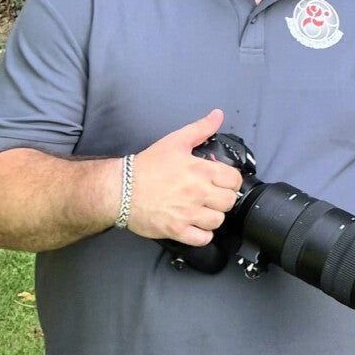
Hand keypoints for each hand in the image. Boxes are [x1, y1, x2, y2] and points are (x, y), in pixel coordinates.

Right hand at [123, 109, 241, 244]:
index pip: (234, 180)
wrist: (120, 188)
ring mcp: (188, 214)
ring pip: (218, 221)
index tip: (220, 181)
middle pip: (229, 201)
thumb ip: (200, 129)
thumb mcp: (174, 142)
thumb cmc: (146, 166)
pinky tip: (195, 224)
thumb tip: (217, 116)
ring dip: (212, 216)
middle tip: (210, 195)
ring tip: (201, 209)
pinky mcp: (177, 230)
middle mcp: (197, 193)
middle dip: (222, 198)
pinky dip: (202, 234)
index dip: (230, 180)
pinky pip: (203, 238)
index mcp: (200, 171)